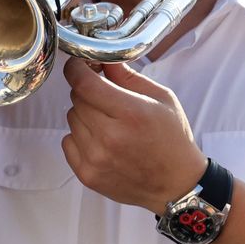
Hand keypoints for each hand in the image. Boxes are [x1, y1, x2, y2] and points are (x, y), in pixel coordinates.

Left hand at [62, 58, 205, 211]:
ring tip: (110, 124)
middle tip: (107, 99)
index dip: (76, 69)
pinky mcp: (87, 175)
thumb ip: (128, 77)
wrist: (176, 184)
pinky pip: (68, 142)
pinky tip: (102, 142)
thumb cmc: (172, 139)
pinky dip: (80, 137)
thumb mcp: (162, 98)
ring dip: (86, 115)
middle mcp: (110, 136)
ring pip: (71, 119)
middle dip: (88, 92)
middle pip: (77, 99)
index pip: (84, 83)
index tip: (78, 65)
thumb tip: (102, 59)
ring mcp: (96, 158)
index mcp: (131, 113)